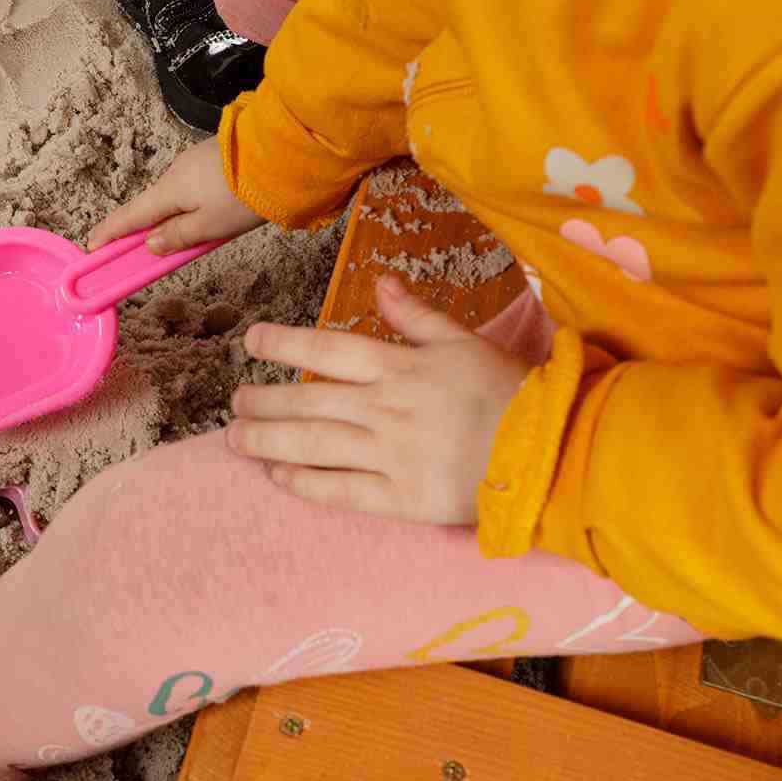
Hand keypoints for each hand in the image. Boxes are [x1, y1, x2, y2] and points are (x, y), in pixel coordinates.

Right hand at [87, 135, 266, 254]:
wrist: (280, 156)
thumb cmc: (242, 196)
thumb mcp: (210, 226)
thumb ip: (178, 237)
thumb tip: (150, 245)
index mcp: (169, 191)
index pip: (130, 216)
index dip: (110, 232)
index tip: (93, 245)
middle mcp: (175, 172)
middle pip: (154, 206)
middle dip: (147, 228)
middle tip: (146, 252)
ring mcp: (194, 162)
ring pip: (177, 196)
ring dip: (176, 216)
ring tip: (195, 236)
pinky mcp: (213, 158)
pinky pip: (194, 186)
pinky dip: (193, 203)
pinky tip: (213, 213)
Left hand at [228, 275, 530, 523]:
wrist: (546, 453)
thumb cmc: (508, 392)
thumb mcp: (464, 342)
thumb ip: (417, 316)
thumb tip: (380, 282)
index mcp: (401, 367)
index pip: (329, 349)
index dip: (286, 344)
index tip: (253, 341)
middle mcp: (386, 408)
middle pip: (310, 400)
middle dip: (265, 400)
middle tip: (235, 401)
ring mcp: (390, 455)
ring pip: (315, 444)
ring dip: (269, 439)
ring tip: (237, 438)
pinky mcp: (400, 498)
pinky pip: (341, 490)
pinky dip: (305, 482)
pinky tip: (278, 474)